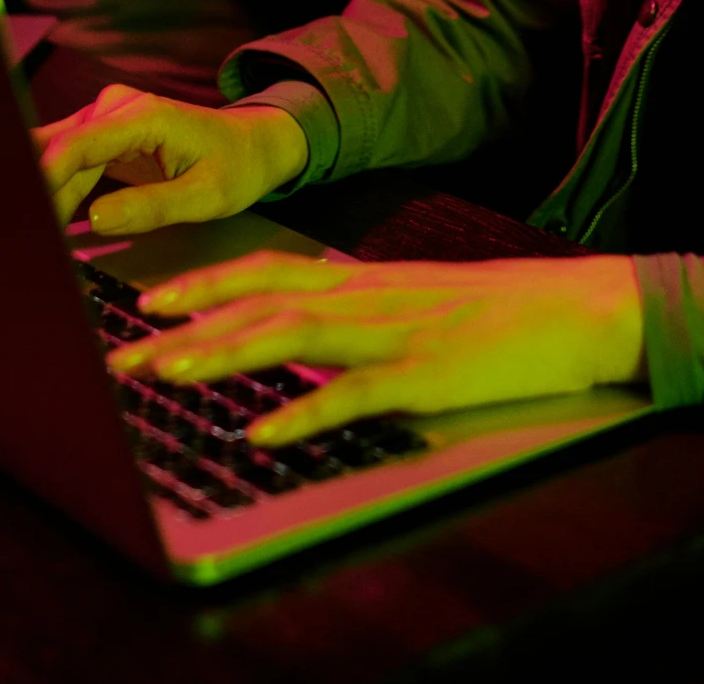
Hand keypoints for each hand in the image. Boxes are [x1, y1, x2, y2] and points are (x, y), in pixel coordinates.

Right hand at [34, 83, 307, 229]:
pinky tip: (41, 221)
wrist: (251, 144)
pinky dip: (54, 191)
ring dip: (40, 195)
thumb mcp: (206, 197)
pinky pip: (68, 163)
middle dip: (35, 193)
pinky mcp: (103, 135)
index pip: (76, 145)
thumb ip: (152, 207)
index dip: (42, 179)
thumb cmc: (235, 167)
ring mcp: (107, 118)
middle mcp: (117, 108)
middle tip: (20, 242)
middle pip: (59, 152)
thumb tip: (95, 218)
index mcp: (144, 116)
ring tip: (25, 238)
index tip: (24, 220)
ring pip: (57, 159)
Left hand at [108, 250, 646, 445]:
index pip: (269, 273)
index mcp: (363, 280)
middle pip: (263, 302)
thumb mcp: (416, 306)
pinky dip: (303, 410)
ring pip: (294, 335)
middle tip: (127, 352)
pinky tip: (264, 431)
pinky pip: (352, 394)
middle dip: (189, 326)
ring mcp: (395, 333)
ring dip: (226, 354)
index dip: (206, 285)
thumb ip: (359, 318)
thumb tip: (303, 343)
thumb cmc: (497, 313)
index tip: (150, 301)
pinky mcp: (426, 375)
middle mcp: (368, 297)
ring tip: (172, 374)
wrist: (577, 307)